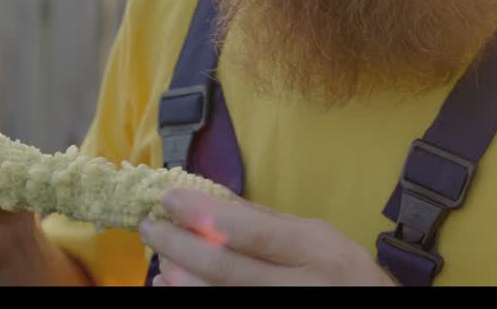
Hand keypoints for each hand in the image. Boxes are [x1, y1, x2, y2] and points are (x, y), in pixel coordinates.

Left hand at [139, 188, 397, 285]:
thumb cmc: (345, 275)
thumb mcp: (320, 238)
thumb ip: (269, 222)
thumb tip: (215, 198)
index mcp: (315, 250)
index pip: (250, 231)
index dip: (203, 214)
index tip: (169, 198)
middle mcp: (299, 285)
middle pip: (225, 267)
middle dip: (179, 244)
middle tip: (150, 226)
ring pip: (217, 295)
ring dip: (180, 275)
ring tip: (160, 256)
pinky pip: (221, 308)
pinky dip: (191, 297)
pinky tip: (172, 284)